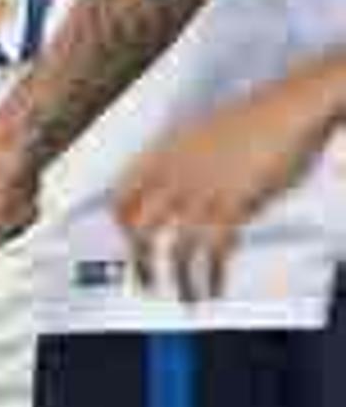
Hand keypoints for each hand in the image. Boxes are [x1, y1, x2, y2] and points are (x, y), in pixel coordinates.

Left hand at [117, 75, 342, 301]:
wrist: (287, 107)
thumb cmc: (252, 120)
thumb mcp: (201, 138)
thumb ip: (183, 168)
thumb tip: (180, 201)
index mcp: (160, 155)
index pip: (120, 198)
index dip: (119, 227)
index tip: (124, 247)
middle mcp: (173, 175)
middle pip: (138, 228)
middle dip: (139, 262)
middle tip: (146, 283)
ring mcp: (201, 190)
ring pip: (174, 248)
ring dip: (177, 281)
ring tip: (185, 299)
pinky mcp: (234, 203)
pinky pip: (213, 251)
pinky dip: (209, 276)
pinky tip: (212, 289)